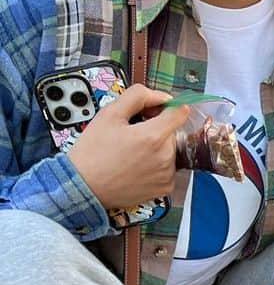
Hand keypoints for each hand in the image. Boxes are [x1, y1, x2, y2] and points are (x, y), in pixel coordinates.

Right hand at [67, 84, 189, 209]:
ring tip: (130, 153)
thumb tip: (161, 96)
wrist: (83, 187)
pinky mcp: (165, 187)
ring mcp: (167, 174)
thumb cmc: (93, 153)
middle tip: (131, 136)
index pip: (180, 112)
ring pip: (169, 150)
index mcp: (154, 136)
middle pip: (172, 131)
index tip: (153, 112)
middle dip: (156, 129)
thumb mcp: (109, 114)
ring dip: (156, 147)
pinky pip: (167, 168)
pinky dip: (155, 165)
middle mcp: (165, 156)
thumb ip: (138, 97)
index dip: (166, 107)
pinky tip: (135, 166)